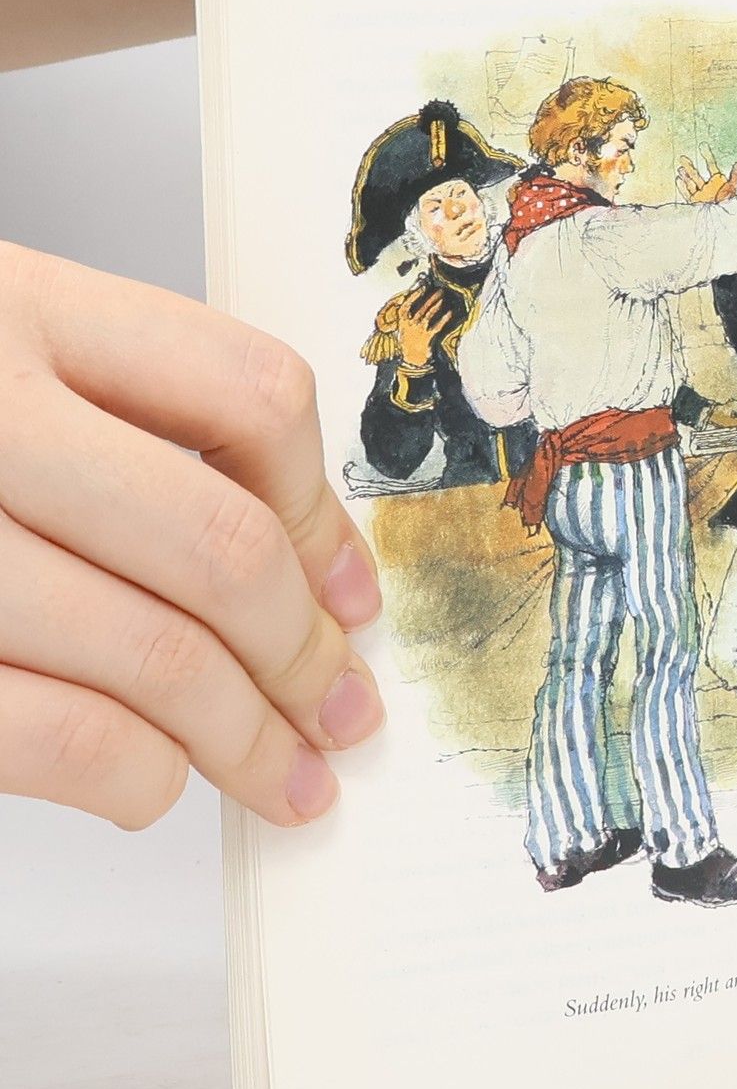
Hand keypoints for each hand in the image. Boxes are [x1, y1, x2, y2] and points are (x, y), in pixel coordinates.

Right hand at [0, 244, 385, 830]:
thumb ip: (106, 419)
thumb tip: (298, 567)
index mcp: (7, 304)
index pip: (245, 392)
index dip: (325, 514)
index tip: (350, 592)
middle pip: (218, 544)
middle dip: (304, 654)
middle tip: (343, 712)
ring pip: (152, 654)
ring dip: (246, 739)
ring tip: (286, 777)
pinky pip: (53, 735)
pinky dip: (132, 778)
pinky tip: (149, 784)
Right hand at [394, 289, 451, 369]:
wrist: (411, 359)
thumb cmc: (408, 343)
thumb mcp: (402, 328)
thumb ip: (407, 317)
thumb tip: (412, 303)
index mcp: (402, 321)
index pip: (406, 305)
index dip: (414, 295)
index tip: (421, 287)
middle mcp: (410, 324)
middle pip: (421, 308)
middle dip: (430, 298)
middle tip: (439, 290)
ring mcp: (419, 331)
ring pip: (428, 315)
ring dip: (436, 305)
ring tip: (443, 298)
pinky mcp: (428, 337)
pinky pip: (437, 326)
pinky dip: (444, 319)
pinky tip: (449, 312)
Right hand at [676, 148, 736, 204]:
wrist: (726, 217)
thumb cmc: (732, 202)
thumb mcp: (735, 187)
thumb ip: (736, 174)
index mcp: (718, 181)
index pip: (711, 166)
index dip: (707, 156)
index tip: (702, 146)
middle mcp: (708, 187)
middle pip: (696, 174)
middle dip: (689, 166)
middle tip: (682, 158)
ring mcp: (701, 195)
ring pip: (690, 183)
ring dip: (685, 176)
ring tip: (680, 169)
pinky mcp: (696, 203)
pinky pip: (687, 194)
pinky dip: (682, 187)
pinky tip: (678, 179)